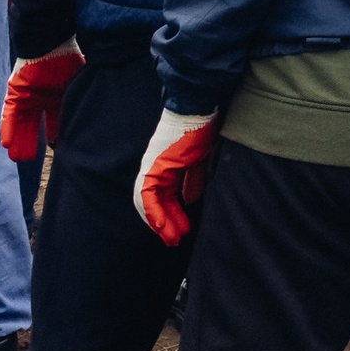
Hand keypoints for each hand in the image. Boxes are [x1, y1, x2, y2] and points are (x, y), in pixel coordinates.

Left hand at [0, 41, 84, 160]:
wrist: (50, 43)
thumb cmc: (68, 58)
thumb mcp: (80, 81)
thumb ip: (86, 95)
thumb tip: (106, 108)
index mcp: (58, 96)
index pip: (55, 121)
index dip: (55, 135)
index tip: (57, 150)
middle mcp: (42, 98)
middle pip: (36, 125)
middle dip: (32, 142)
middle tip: (30, 159)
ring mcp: (27, 96)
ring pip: (22, 123)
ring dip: (19, 140)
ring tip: (17, 158)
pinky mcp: (15, 93)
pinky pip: (10, 114)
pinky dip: (8, 128)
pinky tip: (6, 144)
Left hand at [135, 109, 221, 245]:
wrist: (197, 110)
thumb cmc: (201, 129)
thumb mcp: (199, 160)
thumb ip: (194, 180)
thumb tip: (190, 200)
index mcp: (168, 166)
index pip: (166, 196)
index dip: (172, 213)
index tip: (181, 228)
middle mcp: (156, 169)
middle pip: (158, 202)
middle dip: (167, 222)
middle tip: (176, 239)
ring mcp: (152, 168)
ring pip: (149, 203)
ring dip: (160, 222)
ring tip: (171, 238)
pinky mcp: (153, 167)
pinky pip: (147, 195)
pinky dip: (154, 212)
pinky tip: (161, 226)